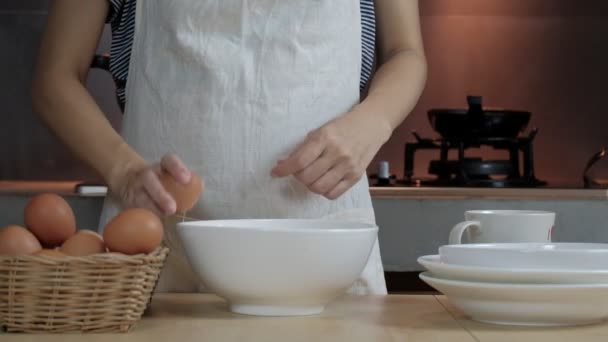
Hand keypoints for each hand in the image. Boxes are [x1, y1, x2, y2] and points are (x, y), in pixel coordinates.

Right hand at [107, 153, 191, 215]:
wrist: (128, 179)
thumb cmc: (159, 180)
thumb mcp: (170, 175)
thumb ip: (184, 180)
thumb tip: (200, 186)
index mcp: (161, 166)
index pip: (168, 161)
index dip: (177, 168)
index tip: (187, 179)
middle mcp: (146, 174)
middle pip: (150, 180)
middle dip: (161, 195)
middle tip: (172, 208)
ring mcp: (135, 188)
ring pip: (139, 197)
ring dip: (151, 209)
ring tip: (161, 218)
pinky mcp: (127, 201)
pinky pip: (134, 209)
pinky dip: (143, 216)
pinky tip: (152, 223)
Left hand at [271, 109, 390, 199]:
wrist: (371, 125)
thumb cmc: (343, 126)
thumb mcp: (321, 130)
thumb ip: (303, 148)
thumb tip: (283, 164)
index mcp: (325, 138)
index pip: (300, 161)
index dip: (284, 169)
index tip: (275, 172)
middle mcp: (337, 153)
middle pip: (307, 177)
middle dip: (297, 176)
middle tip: (299, 170)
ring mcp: (348, 166)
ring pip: (319, 188)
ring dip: (309, 185)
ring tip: (311, 176)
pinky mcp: (356, 176)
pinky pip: (333, 194)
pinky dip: (323, 191)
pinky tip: (323, 181)